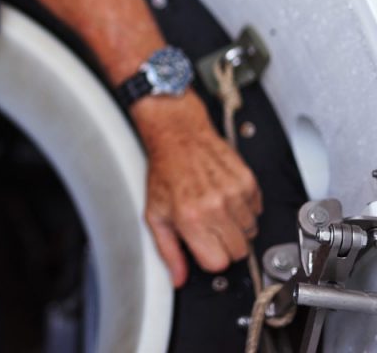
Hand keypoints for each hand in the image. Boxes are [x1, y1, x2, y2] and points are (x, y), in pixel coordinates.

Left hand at [133, 94, 262, 287]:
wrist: (179, 136)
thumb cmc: (165, 172)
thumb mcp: (155, 215)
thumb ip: (168, 251)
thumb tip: (178, 278)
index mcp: (191, 218)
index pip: (218, 263)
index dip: (211, 258)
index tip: (204, 247)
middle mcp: (215, 206)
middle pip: (239, 251)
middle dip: (225, 244)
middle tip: (209, 227)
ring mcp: (234, 193)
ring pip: (251, 232)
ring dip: (236, 226)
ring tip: (216, 208)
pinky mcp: (248, 181)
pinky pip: (257, 210)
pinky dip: (245, 208)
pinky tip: (225, 196)